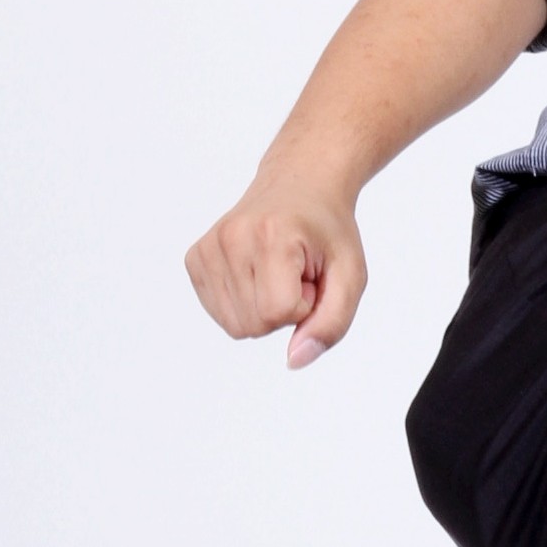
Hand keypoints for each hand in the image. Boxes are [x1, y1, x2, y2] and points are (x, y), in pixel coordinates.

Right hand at [184, 168, 367, 368]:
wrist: (301, 185)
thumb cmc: (329, 232)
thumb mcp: (351, 275)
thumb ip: (332, 323)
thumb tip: (295, 361)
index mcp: (271, 236)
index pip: (279, 312)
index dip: (305, 305)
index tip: (312, 275)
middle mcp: (231, 239)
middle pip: (255, 324)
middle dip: (284, 309)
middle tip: (297, 272)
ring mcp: (207, 248)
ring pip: (235, 326)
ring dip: (264, 308)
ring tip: (279, 271)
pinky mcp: (194, 258)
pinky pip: (219, 313)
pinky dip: (244, 303)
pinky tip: (257, 271)